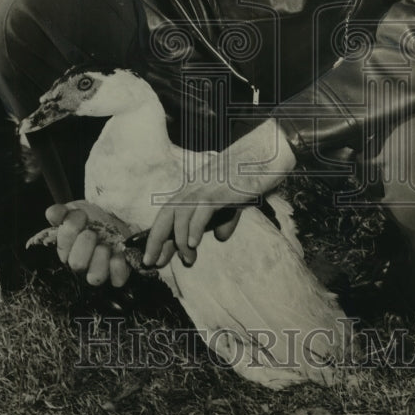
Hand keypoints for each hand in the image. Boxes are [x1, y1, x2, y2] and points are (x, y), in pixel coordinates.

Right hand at [45, 200, 131, 287]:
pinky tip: (119, 253)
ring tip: (106, 245)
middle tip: (93, 232)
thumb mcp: (75, 211)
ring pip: (95, 277)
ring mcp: (100, 271)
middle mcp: (82, 264)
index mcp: (67, 250)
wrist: (116, 220)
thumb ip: (61, 213)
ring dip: (101, 257)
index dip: (71, 231)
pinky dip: (118, 266)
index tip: (81, 215)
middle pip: (77, 264)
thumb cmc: (91, 219)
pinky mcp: (117, 275)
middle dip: (85, 243)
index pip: (63, 249)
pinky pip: (117, 280)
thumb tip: (52, 213)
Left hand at [143, 118, 296, 267]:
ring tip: (188, 259)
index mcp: (194, 188)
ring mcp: (204, 187)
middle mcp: (193, 187)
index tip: (155, 257)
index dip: (160, 236)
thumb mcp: (234, 200)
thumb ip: (225, 217)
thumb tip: (220, 237)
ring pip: (180, 216)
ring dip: (179, 241)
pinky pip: (199, 212)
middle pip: (166, 215)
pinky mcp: (218, 190)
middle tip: (150, 262)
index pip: (170, 214)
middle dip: (155, 240)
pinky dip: (193, 229)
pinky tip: (193, 244)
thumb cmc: (251, 174)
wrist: (265, 152)